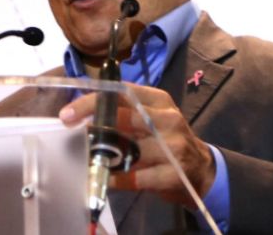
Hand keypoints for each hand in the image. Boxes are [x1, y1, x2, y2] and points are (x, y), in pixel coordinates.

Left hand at [59, 83, 215, 207]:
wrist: (202, 171)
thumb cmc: (168, 141)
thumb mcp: (153, 120)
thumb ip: (125, 114)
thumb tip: (84, 116)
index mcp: (159, 101)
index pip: (123, 92)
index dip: (94, 100)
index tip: (70, 111)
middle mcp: (168, 119)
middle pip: (125, 115)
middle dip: (94, 121)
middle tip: (69, 127)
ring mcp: (173, 147)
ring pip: (130, 149)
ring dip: (103, 155)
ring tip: (86, 158)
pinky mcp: (173, 174)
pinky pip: (136, 177)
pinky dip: (116, 179)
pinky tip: (104, 180)